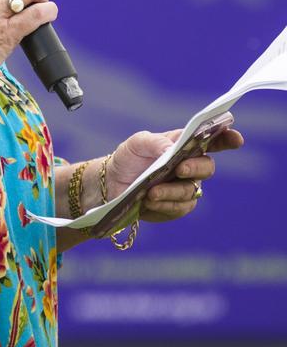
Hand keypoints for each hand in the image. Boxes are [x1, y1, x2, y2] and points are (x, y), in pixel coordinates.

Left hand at [107, 127, 243, 222]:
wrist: (112, 185)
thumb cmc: (128, 158)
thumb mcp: (137, 143)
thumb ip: (156, 142)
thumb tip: (172, 149)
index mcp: (182, 144)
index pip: (211, 140)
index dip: (227, 139)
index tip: (236, 138)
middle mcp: (189, 165)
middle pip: (207, 167)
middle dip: (196, 168)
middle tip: (179, 169)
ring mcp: (185, 187)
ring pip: (190, 191)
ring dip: (171, 191)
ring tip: (151, 192)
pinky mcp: (177, 207)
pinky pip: (179, 208)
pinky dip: (164, 204)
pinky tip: (149, 201)